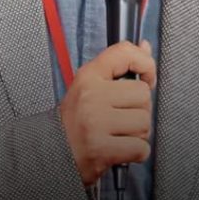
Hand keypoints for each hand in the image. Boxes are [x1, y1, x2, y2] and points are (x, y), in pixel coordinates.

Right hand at [59, 40, 155, 185]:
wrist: (52, 152)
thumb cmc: (77, 119)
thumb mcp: (92, 85)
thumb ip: (121, 66)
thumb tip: (145, 46)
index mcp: (89, 76)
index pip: (124, 53)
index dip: (146, 64)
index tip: (146, 79)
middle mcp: (91, 96)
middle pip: (143, 95)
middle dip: (138, 110)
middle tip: (120, 118)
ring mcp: (95, 123)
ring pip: (144, 123)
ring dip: (137, 133)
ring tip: (118, 135)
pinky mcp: (101, 149)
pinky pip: (140, 148)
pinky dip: (135, 153)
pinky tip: (119, 150)